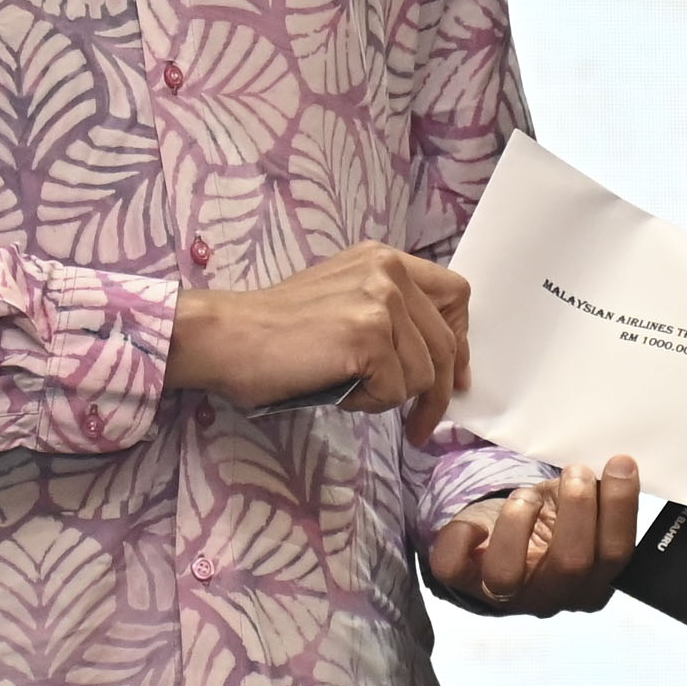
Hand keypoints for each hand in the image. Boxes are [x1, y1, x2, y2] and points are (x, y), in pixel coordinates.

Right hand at [169, 242, 469, 445]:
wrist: (228, 337)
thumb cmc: (277, 332)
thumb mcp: (344, 300)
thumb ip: (389, 314)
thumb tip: (439, 362)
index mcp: (385, 260)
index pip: (455, 294)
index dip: (459, 340)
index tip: (452, 377)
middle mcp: (389, 272)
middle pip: (445, 343)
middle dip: (437, 392)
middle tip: (421, 426)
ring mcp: (381, 301)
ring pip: (423, 374)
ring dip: (389, 397)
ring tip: (348, 389)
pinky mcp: (368, 335)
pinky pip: (395, 391)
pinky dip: (367, 403)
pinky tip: (336, 391)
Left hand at [428, 457, 641, 614]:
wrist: (502, 548)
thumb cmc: (552, 525)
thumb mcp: (581, 513)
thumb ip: (599, 499)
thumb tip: (619, 465)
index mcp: (591, 582)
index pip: (615, 555)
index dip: (620, 508)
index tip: (620, 463)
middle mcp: (552, 596)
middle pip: (570, 564)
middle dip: (577, 509)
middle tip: (577, 472)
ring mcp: (506, 595)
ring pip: (506, 575)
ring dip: (518, 522)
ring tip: (526, 494)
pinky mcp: (465, 583)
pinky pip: (453, 568)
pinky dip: (462, 537)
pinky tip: (477, 523)